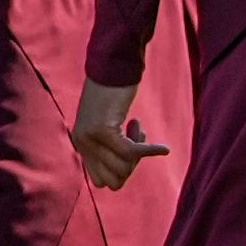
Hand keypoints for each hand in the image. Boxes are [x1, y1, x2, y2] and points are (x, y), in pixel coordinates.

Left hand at [71, 76, 171, 192]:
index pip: (101, 182)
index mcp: (81, 144)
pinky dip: (150, 151)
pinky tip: (164, 149)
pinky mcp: (104, 130)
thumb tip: (123, 171)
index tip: (130, 150)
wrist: (113, 63)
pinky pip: (131, 153)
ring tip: (137, 125)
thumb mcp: (106, 121)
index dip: (122, 171)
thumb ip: (109, 145)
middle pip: (114, 179)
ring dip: (139, 152)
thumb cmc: (114, 90)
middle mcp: (82, 143)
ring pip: (123, 167)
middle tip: (136, 138)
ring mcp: (91, 138)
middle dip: (132, 166)